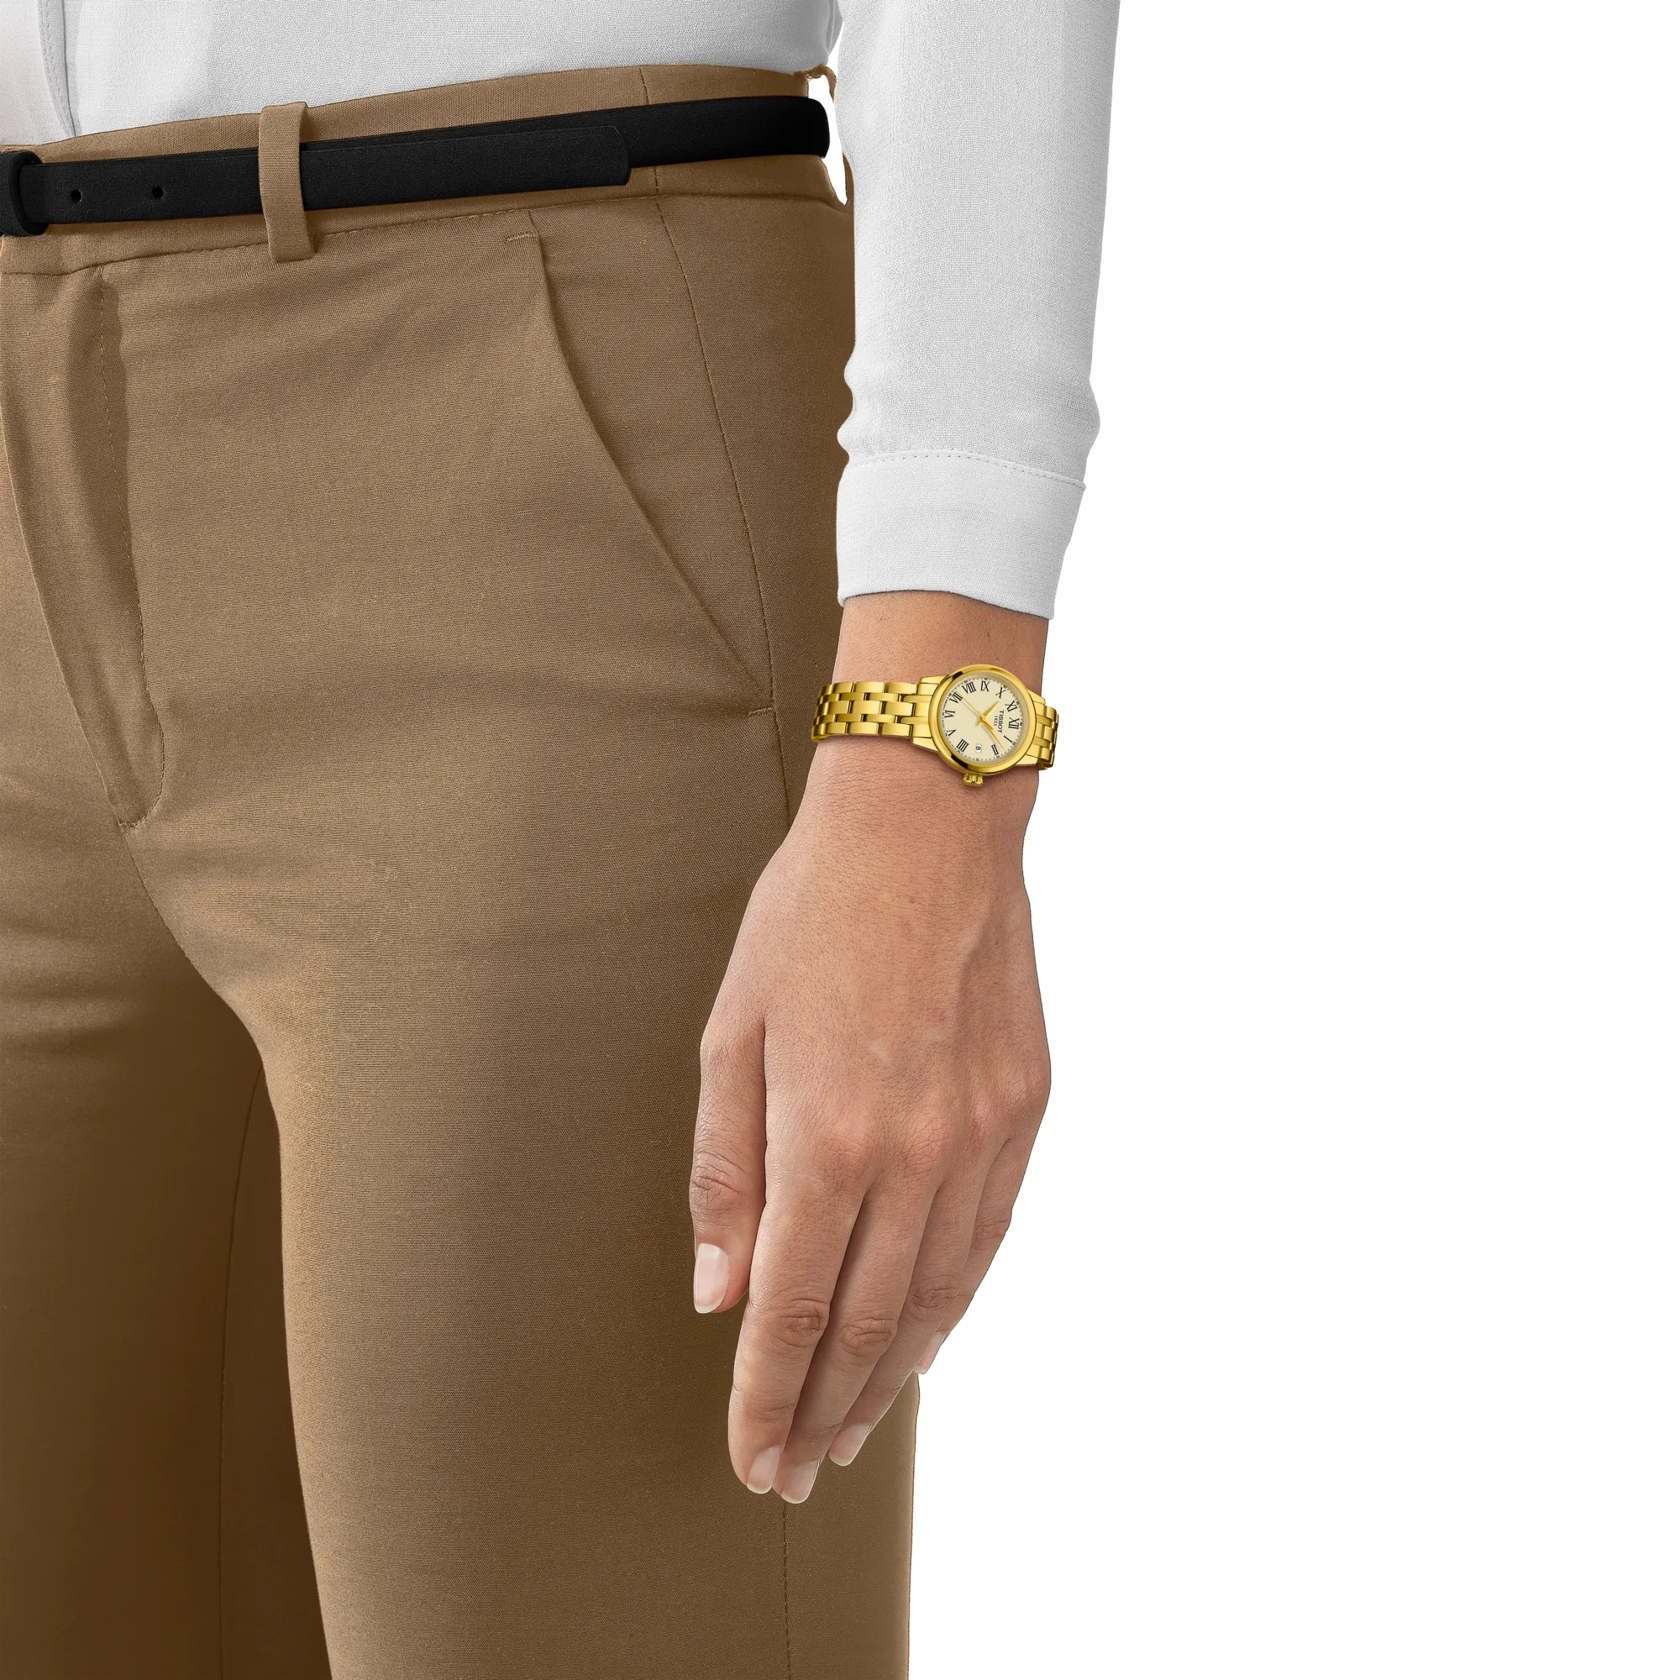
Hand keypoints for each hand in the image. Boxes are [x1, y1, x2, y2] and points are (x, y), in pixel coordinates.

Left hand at [688, 591, 1051, 1504]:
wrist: (929, 827)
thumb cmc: (810, 918)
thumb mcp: (732, 1032)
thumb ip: (725, 1168)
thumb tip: (719, 1289)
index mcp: (826, 1136)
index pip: (787, 1309)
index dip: (764, 1397)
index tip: (751, 1460)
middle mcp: (914, 1155)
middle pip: (864, 1323)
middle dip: (823, 1408)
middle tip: (797, 1470)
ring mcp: (982, 1137)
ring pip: (936, 1298)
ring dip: (890, 1375)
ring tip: (854, 1428)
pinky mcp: (1027, 1111)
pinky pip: (988, 1239)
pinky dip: (951, 1305)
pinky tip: (924, 1338)